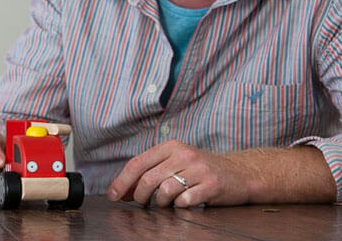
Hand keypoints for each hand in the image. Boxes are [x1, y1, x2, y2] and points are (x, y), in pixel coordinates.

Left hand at [107, 140, 252, 207]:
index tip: (113, 196)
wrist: (239, 173)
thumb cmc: (201, 169)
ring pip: (164, 191)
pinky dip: (179, 206)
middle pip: (148, 179)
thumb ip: (151, 171)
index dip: (122, 182)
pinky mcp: (212, 185)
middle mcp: (183, 155)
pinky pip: (185, 201)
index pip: (137, 164)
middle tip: (141, 204)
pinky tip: (183, 203)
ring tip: (165, 204)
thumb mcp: (175, 162)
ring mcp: (199, 169)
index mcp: (170, 146)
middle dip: (139, 196)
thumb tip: (123, 190)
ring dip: (159, 203)